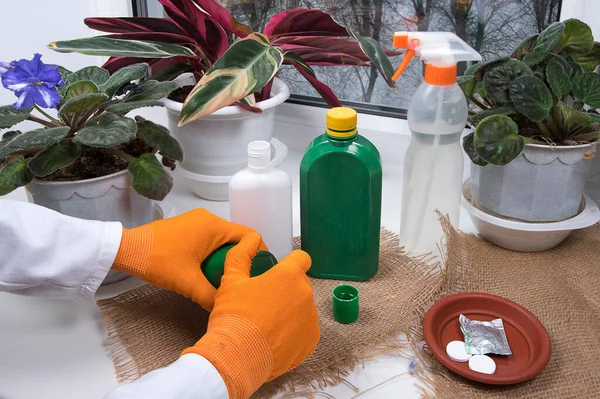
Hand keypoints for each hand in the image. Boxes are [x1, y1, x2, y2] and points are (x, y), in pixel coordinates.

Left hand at [112, 208, 264, 310]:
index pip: (250, 236)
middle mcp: (209, 219)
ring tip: (225, 280)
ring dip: (225, 259)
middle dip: (241, 260)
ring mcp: (197, 221)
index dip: (259, 254)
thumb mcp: (188, 283)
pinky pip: (210, 240)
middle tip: (242, 281)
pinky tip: (207, 272)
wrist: (126, 250)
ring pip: (222, 241)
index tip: (259, 273)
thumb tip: (225, 309)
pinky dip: (213, 254)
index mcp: (214, 226)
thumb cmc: (158, 261)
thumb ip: (211, 297)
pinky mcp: (187, 226)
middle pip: (237, 239)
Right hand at [182, 232, 319, 398]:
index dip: (290, 262)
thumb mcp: (231, 279)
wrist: (237, 356)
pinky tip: (274, 337)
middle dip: (287, 289)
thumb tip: (251, 238)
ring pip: (303, 308)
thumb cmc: (234, 315)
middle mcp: (305, 294)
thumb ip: (242, 254)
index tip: (278, 272)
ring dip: (290, 311)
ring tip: (267, 323)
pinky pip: (305, 330)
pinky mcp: (311, 340)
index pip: (301, 258)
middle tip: (264, 301)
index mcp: (289, 275)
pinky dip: (293, 332)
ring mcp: (311, 319)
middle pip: (301, 284)